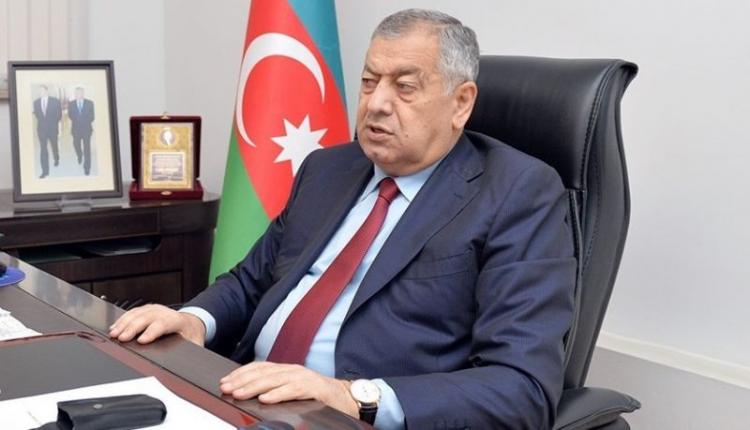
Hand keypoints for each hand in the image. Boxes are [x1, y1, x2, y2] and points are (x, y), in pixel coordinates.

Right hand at [108, 304, 205, 345]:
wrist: (192, 322)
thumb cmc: (191, 334)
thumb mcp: (195, 344)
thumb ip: (192, 353)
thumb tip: (188, 365)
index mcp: (178, 321)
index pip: (164, 324)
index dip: (152, 331)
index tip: (141, 340)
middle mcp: (165, 313)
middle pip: (147, 317)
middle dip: (132, 327)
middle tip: (121, 338)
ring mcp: (155, 310)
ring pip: (138, 313)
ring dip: (124, 323)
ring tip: (114, 333)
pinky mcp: (147, 310)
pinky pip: (133, 312)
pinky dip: (123, 319)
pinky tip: (115, 326)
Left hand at [220, 362, 357, 417]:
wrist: (347, 397)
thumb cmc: (318, 396)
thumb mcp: (293, 390)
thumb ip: (276, 388)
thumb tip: (252, 394)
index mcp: (286, 370)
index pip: (259, 367)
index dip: (241, 373)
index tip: (225, 382)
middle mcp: (293, 371)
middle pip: (263, 373)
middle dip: (242, 380)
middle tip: (227, 388)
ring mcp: (304, 378)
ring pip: (275, 380)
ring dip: (255, 386)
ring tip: (240, 393)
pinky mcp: (314, 388)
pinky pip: (293, 390)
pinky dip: (278, 394)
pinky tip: (265, 399)